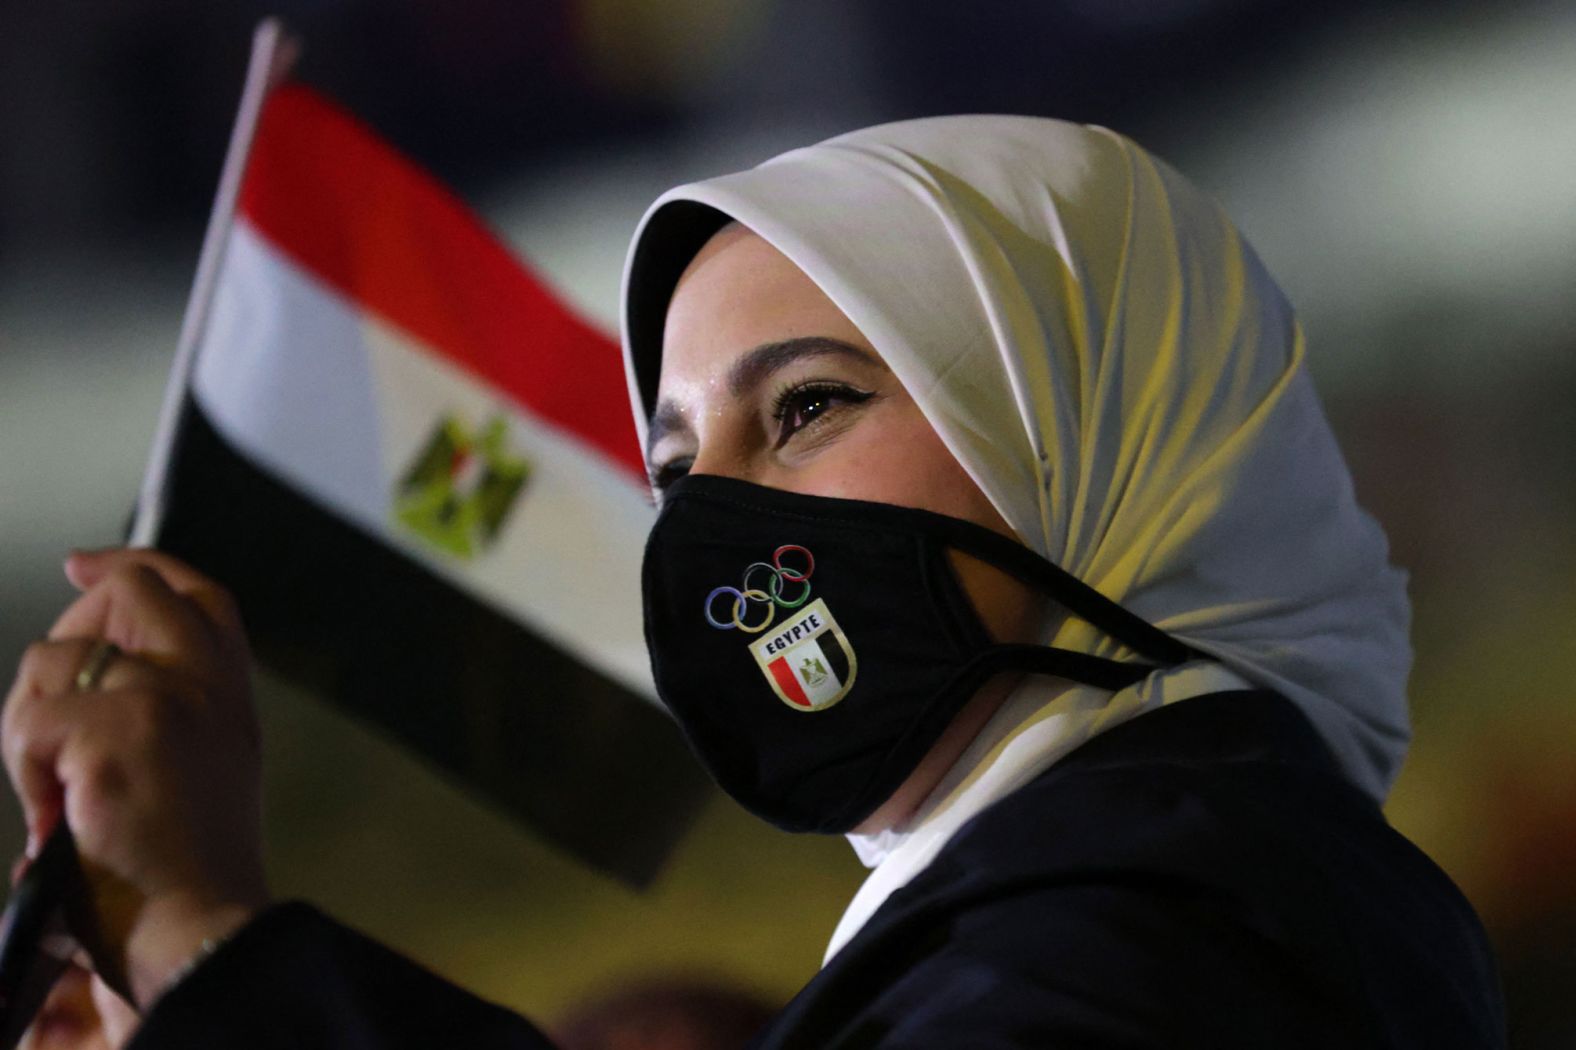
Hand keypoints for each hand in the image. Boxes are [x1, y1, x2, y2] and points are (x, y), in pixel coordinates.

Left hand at [2, 549, 269, 1008]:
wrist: (199, 928)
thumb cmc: (185, 871)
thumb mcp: (202, 768)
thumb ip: (171, 706)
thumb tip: (86, 660)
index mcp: (227, 695)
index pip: (195, 593)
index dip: (136, 565)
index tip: (85, 567)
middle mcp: (206, 684)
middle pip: (131, 592)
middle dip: (69, 629)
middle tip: (48, 698)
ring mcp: (167, 699)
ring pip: (54, 660)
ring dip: (30, 727)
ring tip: (56, 792)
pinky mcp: (116, 731)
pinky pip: (30, 723)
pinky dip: (22, 775)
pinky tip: (55, 816)